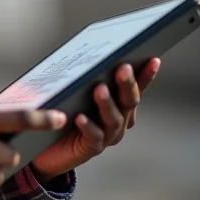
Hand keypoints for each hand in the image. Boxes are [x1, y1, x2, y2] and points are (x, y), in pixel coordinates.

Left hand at [31, 58, 160, 181]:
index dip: (145, 75)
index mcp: (118, 103)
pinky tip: (80, 117)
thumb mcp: (73, 89)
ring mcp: (107, 135)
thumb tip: (87, 52)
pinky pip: (93, 136)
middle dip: (127, 84)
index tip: (152, 59)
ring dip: (107, 103)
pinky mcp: (91, 147)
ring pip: (113, 119)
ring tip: (100, 89)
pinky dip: (88, 126)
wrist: (46, 146)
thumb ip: (84, 76)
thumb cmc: (63, 110)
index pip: (135, 87)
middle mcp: (118, 120)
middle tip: (123, 68)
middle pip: (128, 101)